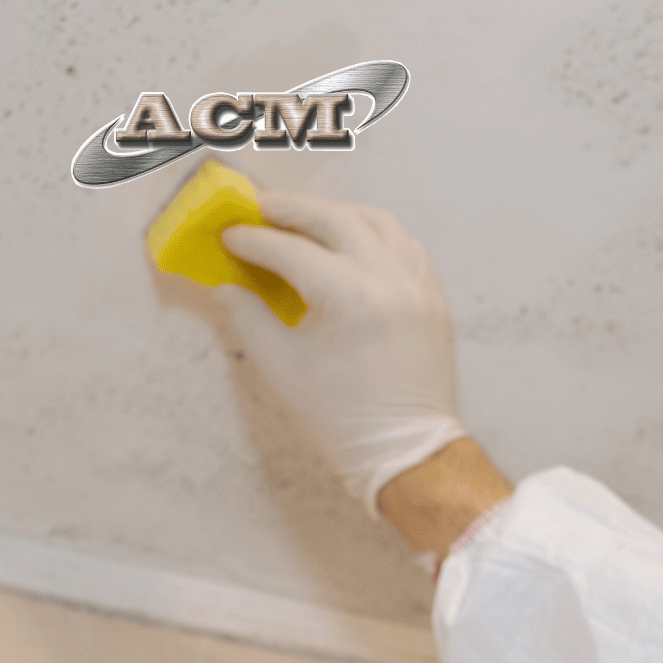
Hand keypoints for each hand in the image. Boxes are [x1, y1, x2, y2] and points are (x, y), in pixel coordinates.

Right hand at [213, 192, 464, 515]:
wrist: (408, 453)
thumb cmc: (346, 420)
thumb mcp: (285, 369)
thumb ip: (250, 319)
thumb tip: (226, 287)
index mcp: (353, 298)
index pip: (292, 250)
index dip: (254, 240)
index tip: (230, 235)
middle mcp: (392, 282)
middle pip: (335, 220)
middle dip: (292, 210)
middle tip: (260, 209)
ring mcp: (420, 288)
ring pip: (378, 223)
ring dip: (338, 216)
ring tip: (306, 221)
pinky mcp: (435, 300)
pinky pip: (407, 247)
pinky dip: (377, 237)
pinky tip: (353, 245)